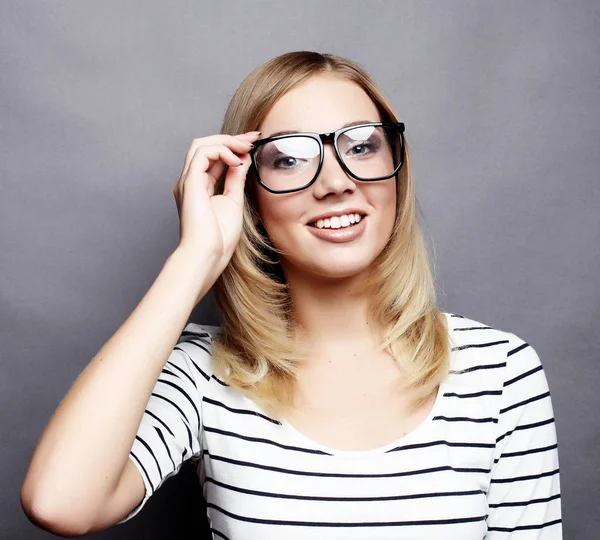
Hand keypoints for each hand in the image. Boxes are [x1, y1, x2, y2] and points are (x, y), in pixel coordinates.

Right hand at [173, 130, 260, 274]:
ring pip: (201, 144)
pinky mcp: (189, 182)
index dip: (234, 146)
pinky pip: (203, 153)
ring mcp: (188, 180)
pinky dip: (222, 151)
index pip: (214, 157)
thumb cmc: (219, 237)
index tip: (254, 142)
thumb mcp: (234, 202)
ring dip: (226, 141)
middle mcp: (191, 181)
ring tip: (246, 147)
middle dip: (231, 138)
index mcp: (200, 187)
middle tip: (253, 137)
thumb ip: (235, 179)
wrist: (207, 254)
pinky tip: (237, 160)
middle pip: (206, 145)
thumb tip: (243, 160)